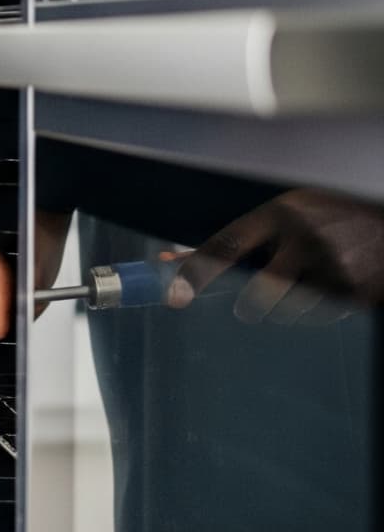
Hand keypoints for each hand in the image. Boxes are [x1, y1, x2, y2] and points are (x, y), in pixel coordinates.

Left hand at [169, 189, 383, 323]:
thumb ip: (237, 240)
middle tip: (247, 308)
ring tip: (307, 284)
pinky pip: (319, 317)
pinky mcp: (357, 291)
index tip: (175, 295)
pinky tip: (330, 287)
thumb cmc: (326, 218)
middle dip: (249, 306)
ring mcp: (334, 265)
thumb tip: (174, 261)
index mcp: (279, 213)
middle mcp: (305, 238)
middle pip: (260, 289)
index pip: (226, 245)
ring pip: (289, 310)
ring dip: (289, 307)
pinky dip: (317, 311)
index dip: (196, 272)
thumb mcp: (284, 215)